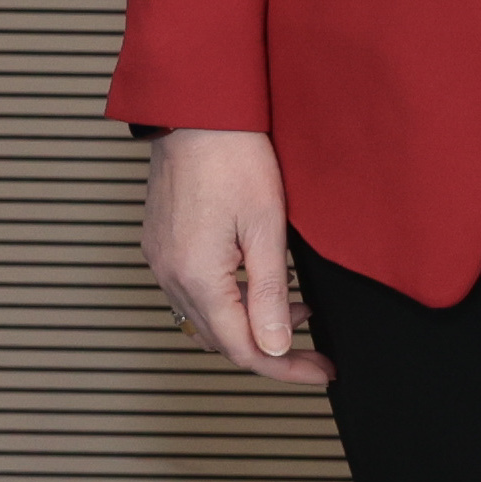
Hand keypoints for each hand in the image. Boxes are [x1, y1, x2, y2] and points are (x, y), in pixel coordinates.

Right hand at [144, 127, 334, 385]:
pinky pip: (191, 293)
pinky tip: (256, 282)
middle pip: (221, 342)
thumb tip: (276, 348)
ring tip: (293, 309)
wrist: (196, 110)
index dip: (287, 369)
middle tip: (314, 348)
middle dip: (271, 350)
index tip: (321, 371)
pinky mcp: (159, 243)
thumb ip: (270, 294)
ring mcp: (160, 260)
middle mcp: (169, 275)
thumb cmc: (233, 155)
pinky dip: (226, 302)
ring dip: (248, 327)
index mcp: (197, 277)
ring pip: (205, 321)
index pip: (244, 350)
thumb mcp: (266, 227)